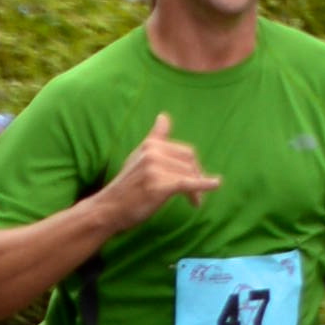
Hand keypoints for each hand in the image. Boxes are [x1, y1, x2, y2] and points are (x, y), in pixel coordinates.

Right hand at [93, 110, 215, 234]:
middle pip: (190, 162)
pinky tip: (216, 184)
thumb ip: (155, 138)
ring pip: (190, 174)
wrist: (108, 209)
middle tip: (196, 195)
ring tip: (194, 201)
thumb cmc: (127, 187)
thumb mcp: (139, 157)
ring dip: (197, 190)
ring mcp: (155, 168)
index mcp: (150, 145)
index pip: (185, 152)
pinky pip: (188, 183)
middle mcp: (152, 152)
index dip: (193, 167)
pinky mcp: (159, 185)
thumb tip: (164, 116)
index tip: (195, 179)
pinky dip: (204, 185)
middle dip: (197, 176)